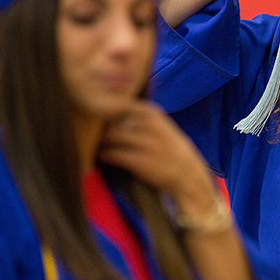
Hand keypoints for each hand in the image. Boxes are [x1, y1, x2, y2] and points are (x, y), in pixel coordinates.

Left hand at [99, 101, 216, 205]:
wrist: (187, 174)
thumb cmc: (173, 150)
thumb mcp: (164, 126)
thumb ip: (145, 118)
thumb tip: (117, 111)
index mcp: (155, 114)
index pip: (123, 104)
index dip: (110, 111)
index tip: (102, 116)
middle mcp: (150, 126)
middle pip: (114, 121)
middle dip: (102, 127)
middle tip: (93, 133)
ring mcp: (145, 144)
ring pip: (112, 137)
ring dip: (101, 141)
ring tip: (95, 145)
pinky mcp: (139, 161)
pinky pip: (113, 155)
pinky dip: (104, 155)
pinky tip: (102, 157)